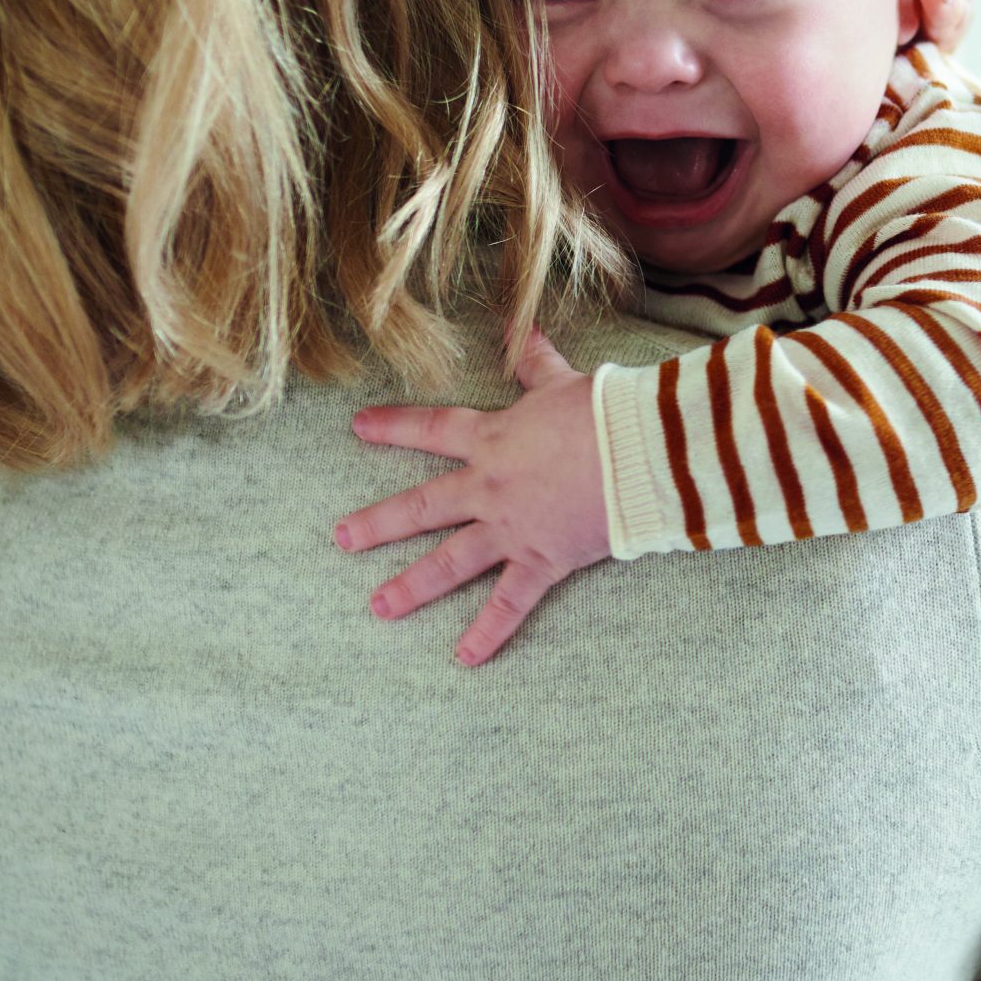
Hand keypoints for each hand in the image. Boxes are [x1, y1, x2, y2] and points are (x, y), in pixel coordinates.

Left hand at [335, 329, 612, 665]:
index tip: (357, 428)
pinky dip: (487, 633)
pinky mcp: (542, 560)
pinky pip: (510, 604)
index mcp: (492, 439)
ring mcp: (511, 528)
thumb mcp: (562, 380)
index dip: (393, 426)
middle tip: (340, 540)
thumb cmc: (605, 412)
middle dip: (377, 523)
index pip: (432, 430)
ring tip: (379, 607)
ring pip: (451, 562)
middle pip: (422, 507)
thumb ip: (533, 357)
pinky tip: (462, 659)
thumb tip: (515, 322)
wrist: (641, 453)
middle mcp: (490, 487)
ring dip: (412, 587)